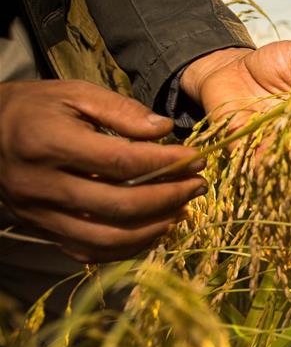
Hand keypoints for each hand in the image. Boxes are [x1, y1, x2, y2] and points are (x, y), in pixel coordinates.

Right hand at [0, 80, 206, 261]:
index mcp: (49, 143)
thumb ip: (122, 110)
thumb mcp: (76, 94)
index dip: (166, 164)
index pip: (122, 162)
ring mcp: (40, 214)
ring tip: (182, 210)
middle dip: (169, 198)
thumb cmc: (36, 108)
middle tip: (198, 186)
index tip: (197, 159)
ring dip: (153, 228)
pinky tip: (154, 229)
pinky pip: (90, 252)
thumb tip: (165, 130)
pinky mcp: (42, 231)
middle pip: (119, 205)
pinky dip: (128, 247)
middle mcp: (41, 185)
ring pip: (107, 239)